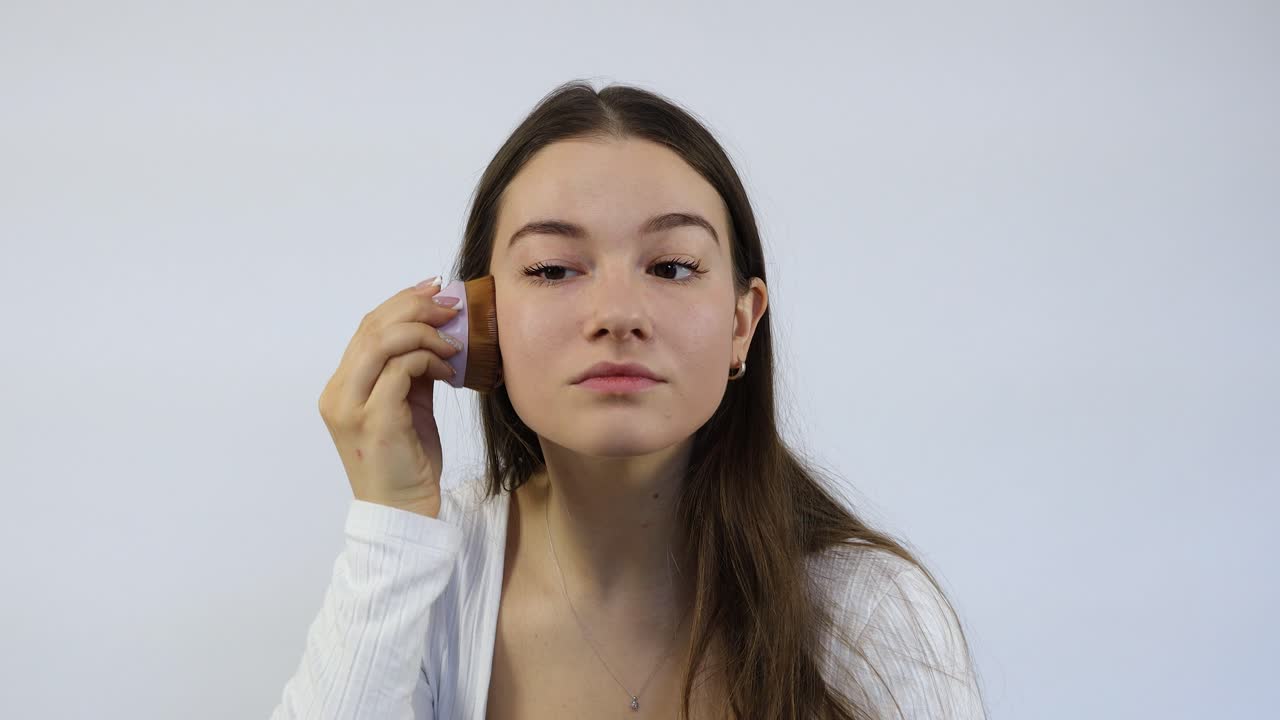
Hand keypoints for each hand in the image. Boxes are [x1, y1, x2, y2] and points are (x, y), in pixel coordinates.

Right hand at [317, 279, 463, 516]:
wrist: (403, 514)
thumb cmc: (407, 463)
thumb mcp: (409, 408)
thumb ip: (411, 372)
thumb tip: (436, 333)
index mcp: (340, 388)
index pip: (366, 329)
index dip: (400, 302)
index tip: (433, 290)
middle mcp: (338, 393)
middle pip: (373, 328)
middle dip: (415, 307)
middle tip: (450, 306)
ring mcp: (353, 407)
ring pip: (383, 343)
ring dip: (424, 332)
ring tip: (453, 342)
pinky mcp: (376, 420)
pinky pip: (401, 369)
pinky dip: (428, 360)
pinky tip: (448, 370)